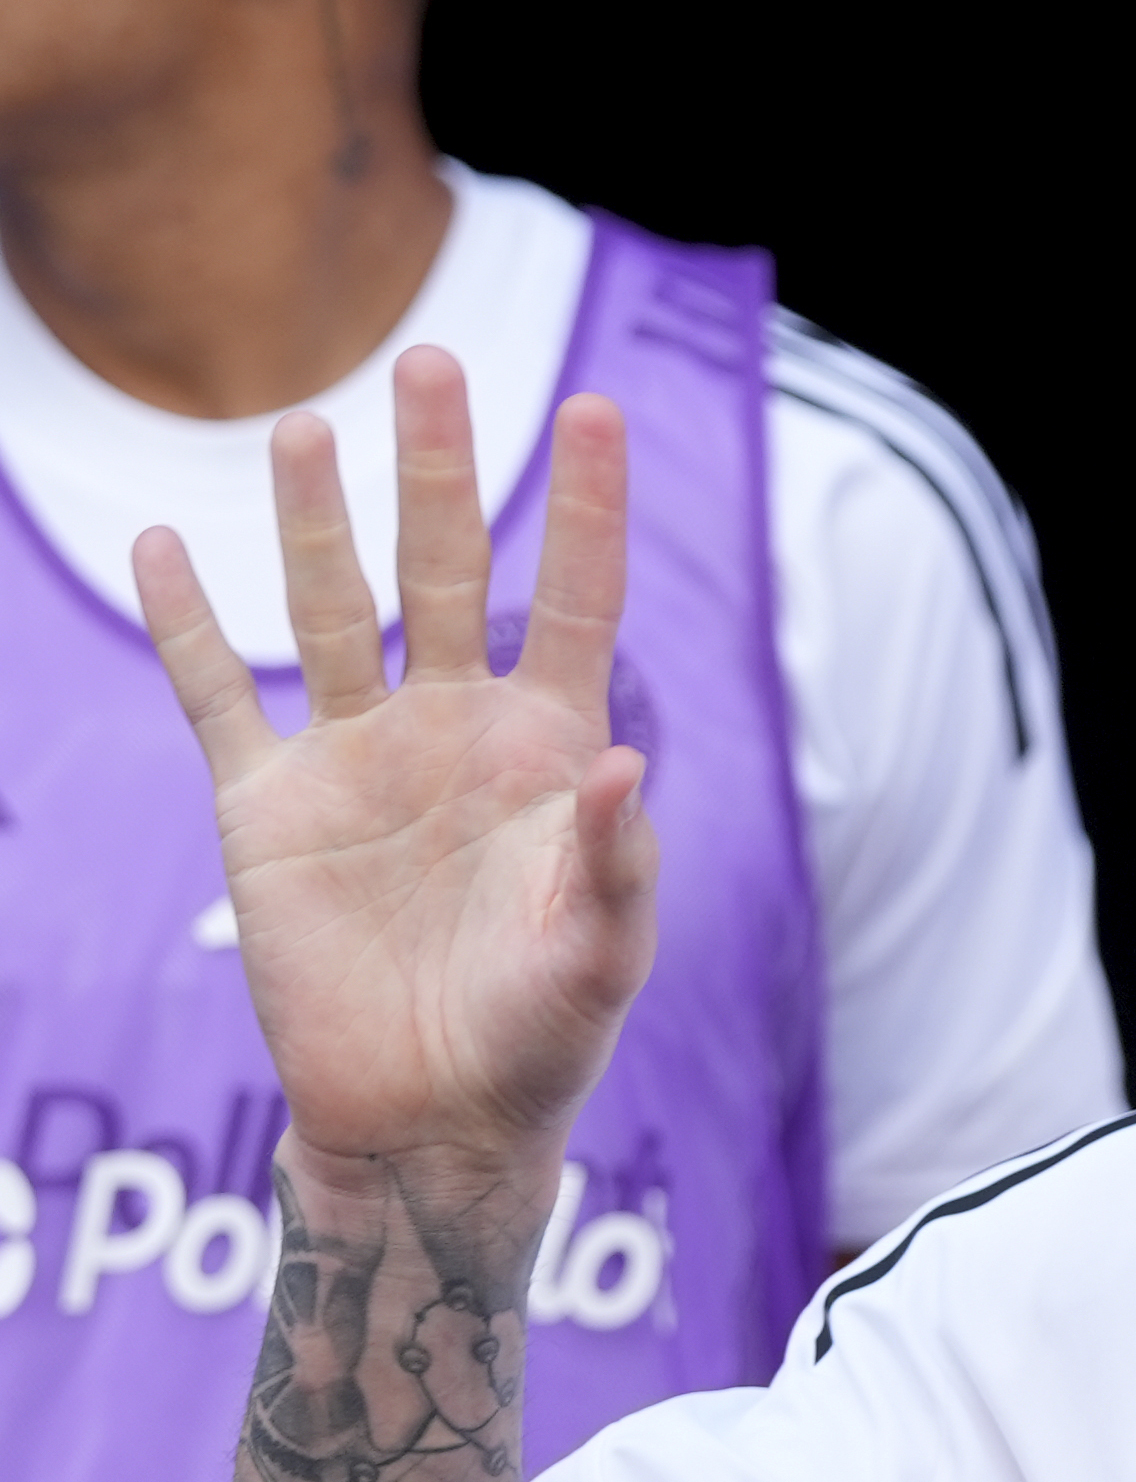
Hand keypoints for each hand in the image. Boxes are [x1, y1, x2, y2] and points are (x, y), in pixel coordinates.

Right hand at [136, 348, 653, 1194]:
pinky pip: (218, 698)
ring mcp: (356, 761)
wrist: (429, 1122)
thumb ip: (615, 862)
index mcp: (549, 748)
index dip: (587, 509)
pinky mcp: (269, 809)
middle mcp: (454, 730)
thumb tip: (624, 765)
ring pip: (331, 609)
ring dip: (314, 519)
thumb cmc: (540, 1040)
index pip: (579, 600)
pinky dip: (189, 627)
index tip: (596, 407)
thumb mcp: (601, 956)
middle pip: (447, 569)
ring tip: (301, 427)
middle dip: (439, 469)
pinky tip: (166, 543)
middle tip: (426, 359)